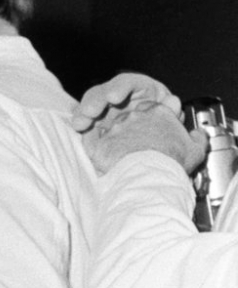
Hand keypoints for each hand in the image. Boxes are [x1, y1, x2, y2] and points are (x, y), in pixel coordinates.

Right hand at [69, 72, 179, 132]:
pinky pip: (85, 121)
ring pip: (91, 105)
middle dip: (96, 101)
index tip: (114, 98)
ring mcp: (107, 112)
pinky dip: (81, 123)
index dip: (120, 89)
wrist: (157, 158)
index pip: (128, 84)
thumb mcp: (173, 121)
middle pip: (104, 93)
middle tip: (90, 113)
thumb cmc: (165, 135)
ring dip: (84, 113)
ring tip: (80, 124)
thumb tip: (173, 102)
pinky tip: (79, 128)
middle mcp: (122, 99)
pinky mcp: (96, 125)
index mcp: (142, 92)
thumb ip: (171, 111)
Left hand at [83, 102, 206, 175]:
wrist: (149, 178)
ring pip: (111, 127)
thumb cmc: (172, 163)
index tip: (156, 130)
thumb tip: (197, 134)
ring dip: (115, 138)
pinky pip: (89, 138)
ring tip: (122, 153)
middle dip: (134, 129)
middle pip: (131, 117)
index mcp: (157, 112)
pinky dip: (92, 141)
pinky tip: (99, 149)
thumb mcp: (195, 148)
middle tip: (139, 144)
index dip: (154, 121)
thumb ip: (196, 137)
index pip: (153, 109)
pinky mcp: (98, 144)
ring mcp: (114, 129)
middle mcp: (134, 116)